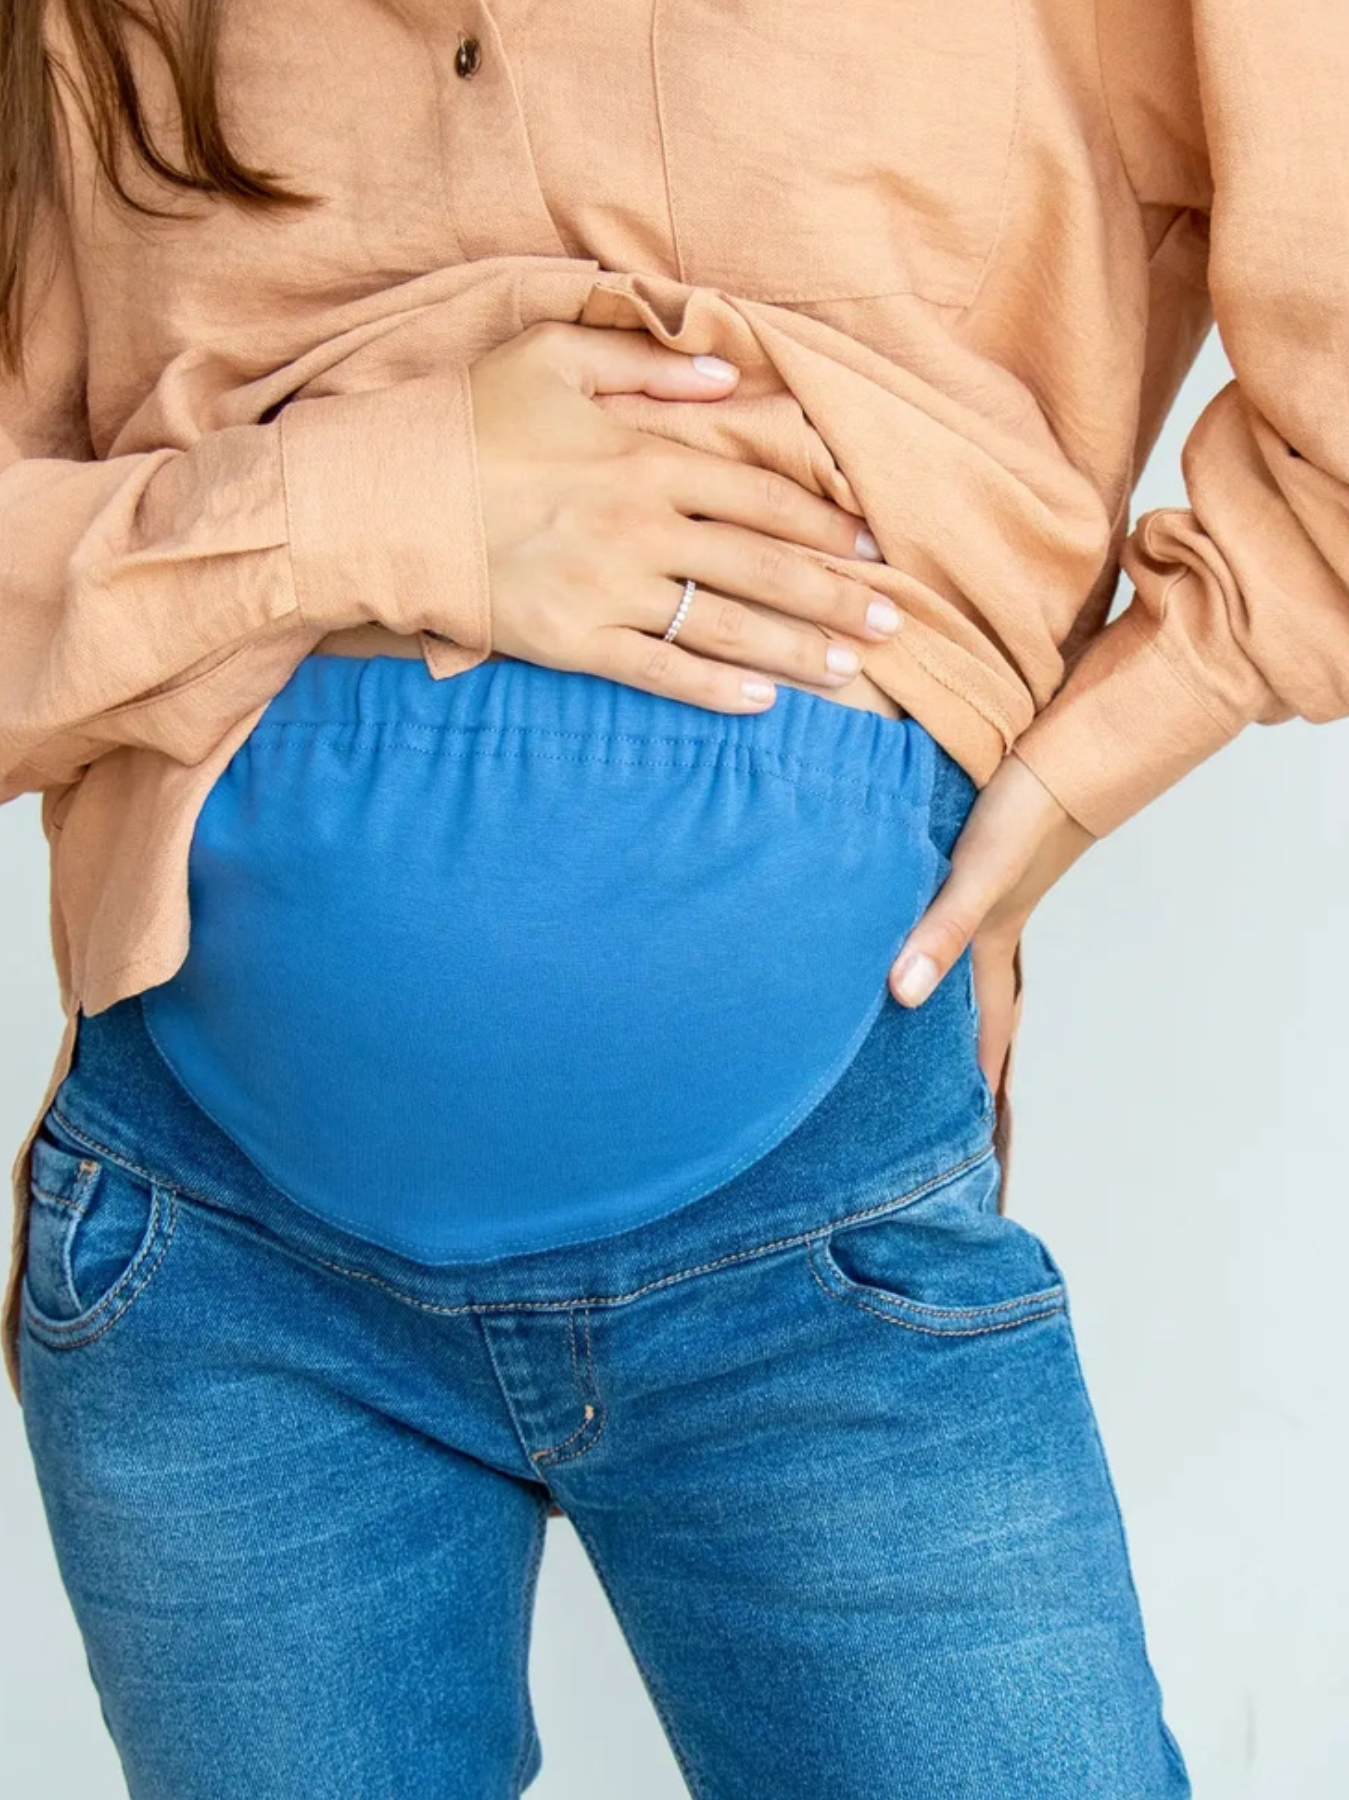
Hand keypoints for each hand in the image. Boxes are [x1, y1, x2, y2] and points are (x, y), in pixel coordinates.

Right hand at [468, 322, 901, 710]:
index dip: (825, 521)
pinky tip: (762, 703)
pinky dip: (713, 688)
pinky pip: (659, 671)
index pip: (760, 494)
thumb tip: (729, 378)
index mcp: (643, 458)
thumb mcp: (554, 356)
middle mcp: (640, 528)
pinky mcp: (573, 642)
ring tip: (852, 669)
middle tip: (895, 621)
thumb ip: (648, 365)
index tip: (874, 544)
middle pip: (761, 567)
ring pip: (724, 626)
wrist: (384, 499)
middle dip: (834, 596)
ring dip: (795, 650)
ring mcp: (609, 591)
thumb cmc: (469, 419)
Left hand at [887, 756, 1094, 1095]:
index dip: (983, 1064)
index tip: (973, 1112)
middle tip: (930, 1071)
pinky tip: (904, 910)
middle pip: (974, 990)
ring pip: (958, 945)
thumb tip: (903, 995)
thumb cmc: (1028, 807)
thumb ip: (943, 931)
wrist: (1067, 741)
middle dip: (957, 1033)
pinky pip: (946, 901)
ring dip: (942, 976)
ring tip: (906, 1004)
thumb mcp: (980, 874)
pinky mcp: (976, 846)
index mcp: (992, 935)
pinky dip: (931, 922)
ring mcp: (986, 883)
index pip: (991, 1018)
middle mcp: (989, 916)